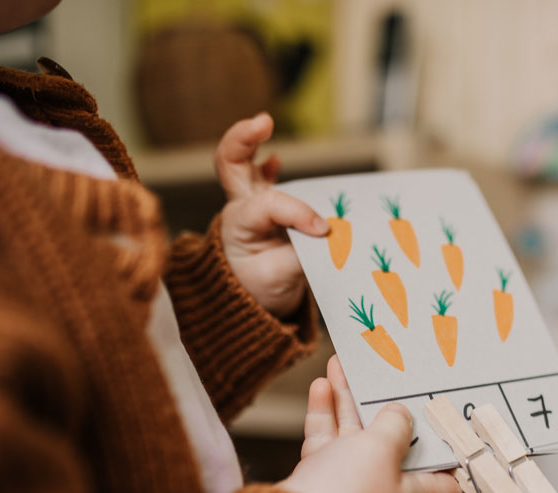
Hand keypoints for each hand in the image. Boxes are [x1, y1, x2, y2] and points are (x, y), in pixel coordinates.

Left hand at [214, 113, 328, 316]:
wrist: (253, 305)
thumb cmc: (263, 291)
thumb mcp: (281, 280)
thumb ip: (303, 255)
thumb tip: (328, 234)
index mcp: (239, 227)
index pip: (270, 205)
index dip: (299, 213)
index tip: (323, 231)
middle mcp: (240, 209)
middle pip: (229, 163)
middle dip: (242, 138)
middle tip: (264, 122)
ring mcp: (249, 205)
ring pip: (239, 163)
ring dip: (250, 140)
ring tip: (264, 123)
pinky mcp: (263, 208)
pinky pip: (259, 178)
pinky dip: (265, 165)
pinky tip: (274, 159)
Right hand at [280, 356, 463, 492]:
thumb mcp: (383, 447)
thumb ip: (395, 424)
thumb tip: (399, 413)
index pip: (446, 483)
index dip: (451, 458)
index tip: (452, 428)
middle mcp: (384, 489)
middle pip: (393, 443)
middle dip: (388, 407)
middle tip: (388, 376)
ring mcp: (350, 482)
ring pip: (353, 433)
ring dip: (348, 399)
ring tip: (344, 365)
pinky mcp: (322, 478)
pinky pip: (327, 439)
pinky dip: (324, 412)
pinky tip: (321, 385)